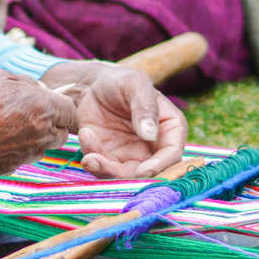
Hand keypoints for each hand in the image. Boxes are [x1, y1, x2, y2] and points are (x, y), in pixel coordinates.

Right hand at [0, 68, 74, 197]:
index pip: (71, 110)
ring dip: (34, 137)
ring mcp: (30, 154)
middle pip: (62, 132)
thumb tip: (36, 89)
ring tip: (9, 126)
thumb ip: (23, 81)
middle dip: (52, 123)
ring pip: (43, 146)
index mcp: (45, 108)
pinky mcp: (15, 167)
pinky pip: (23, 156)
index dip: (61, 105)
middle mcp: (43, 134)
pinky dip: (16, 148)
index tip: (48, 101)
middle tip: (31, 113)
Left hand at [43, 61, 185, 179]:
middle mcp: (154, 147)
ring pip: (124, 176)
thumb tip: (150, 134)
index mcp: (169, 127)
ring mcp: (132, 155)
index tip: (144, 171)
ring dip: (106, 171)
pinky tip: (85, 135)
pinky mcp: (110, 158)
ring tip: (90, 158)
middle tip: (106, 165)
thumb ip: (144, 106)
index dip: (161, 166)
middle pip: (149, 173)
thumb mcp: (135, 84)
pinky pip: (103, 168)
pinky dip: (92, 160)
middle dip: (128, 176)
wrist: (93, 86)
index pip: (172, 153)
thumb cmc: (120, 81)